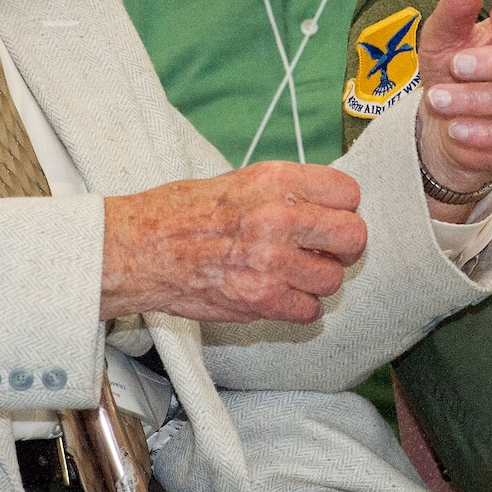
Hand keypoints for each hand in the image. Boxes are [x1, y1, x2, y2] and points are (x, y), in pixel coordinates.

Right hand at [101, 163, 365, 322]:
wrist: (138, 249)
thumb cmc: (180, 213)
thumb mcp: (238, 180)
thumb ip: (285, 192)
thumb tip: (324, 206)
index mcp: (275, 180)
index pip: (348, 192)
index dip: (342, 208)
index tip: (329, 217)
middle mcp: (279, 217)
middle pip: (353, 236)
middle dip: (343, 247)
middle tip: (325, 251)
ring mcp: (272, 261)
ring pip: (333, 279)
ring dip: (317, 281)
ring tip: (292, 274)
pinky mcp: (260, 299)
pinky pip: (309, 311)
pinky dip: (298, 308)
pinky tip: (278, 294)